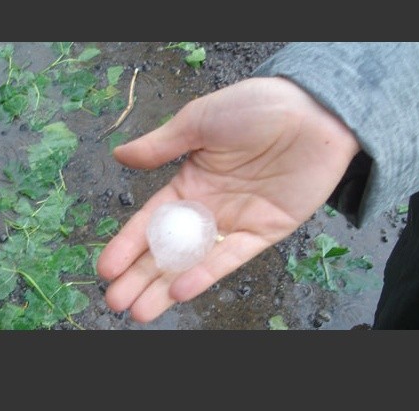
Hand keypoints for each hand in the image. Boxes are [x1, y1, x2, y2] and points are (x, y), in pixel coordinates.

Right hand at [96, 77, 360, 321]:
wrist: (312, 111)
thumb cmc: (255, 107)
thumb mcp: (199, 121)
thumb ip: (161, 144)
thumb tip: (119, 155)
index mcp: (190, 182)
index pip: (151, 221)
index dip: (128, 244)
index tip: (106, 268)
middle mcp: (209, 208)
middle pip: (168, 250)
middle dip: (141, 276)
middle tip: (116, 303)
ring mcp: (236, 223)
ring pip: (195, 262)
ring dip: (166, 287)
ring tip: (140, 312)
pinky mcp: (265, 232)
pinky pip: (231, 258)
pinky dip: (206, 274)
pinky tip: (179, 290)